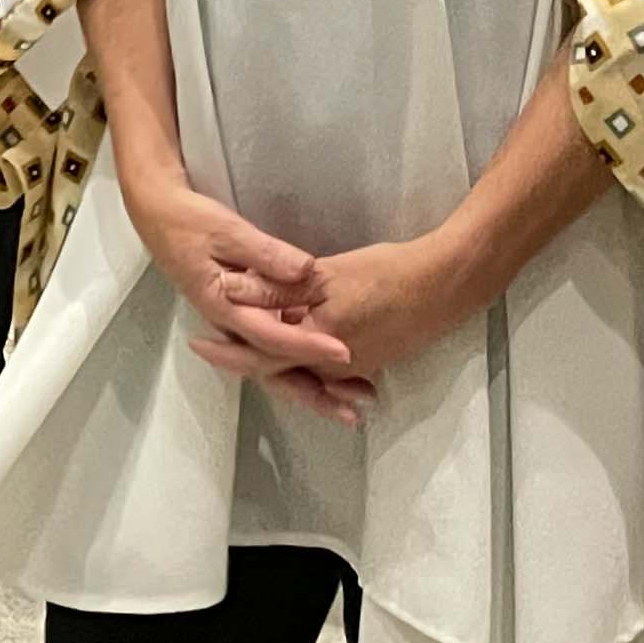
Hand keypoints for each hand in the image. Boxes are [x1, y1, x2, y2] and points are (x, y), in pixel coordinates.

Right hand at [126, 175, 371, 423]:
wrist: (158, 215)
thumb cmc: (189, 221)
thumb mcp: (227, 231)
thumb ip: (265, 253)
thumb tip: (307, 271)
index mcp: (223, 306)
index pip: (272, 336)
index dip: (308, 345)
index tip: (345, 353)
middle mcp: (228, 324)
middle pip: (272, 367)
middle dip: (312, 391)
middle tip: (353, 411)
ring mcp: (233, 322)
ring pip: (272, 363)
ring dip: (307, 384)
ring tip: (346, 403)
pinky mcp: (239, 313)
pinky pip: (270, 346)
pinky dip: (295, 361)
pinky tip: (321, 371)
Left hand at [194, 232, 480, 422]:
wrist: (446, 285)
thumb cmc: (387, 274)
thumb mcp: (327, 276)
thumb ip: (277, 286)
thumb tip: (230, 289)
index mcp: (316, 345)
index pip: (259, 356)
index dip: (227, 350)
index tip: (198, 341)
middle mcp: (331, 366)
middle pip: (277, 367)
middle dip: (244, 356)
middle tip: (210, 344)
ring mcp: (354, 366)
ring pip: (301, 368)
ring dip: (274, 360)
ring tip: (244, 344)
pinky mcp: (371, 358)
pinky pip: (325, 367)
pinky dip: (303, 359)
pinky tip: (296, 346)